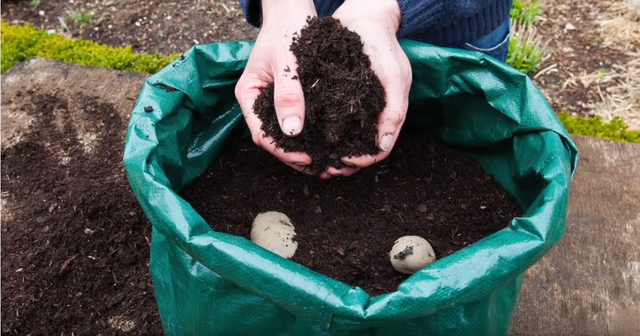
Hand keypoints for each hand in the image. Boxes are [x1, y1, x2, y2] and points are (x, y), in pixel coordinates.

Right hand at [235, 0, 316, 172]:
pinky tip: (330, 145)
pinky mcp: (290, 100)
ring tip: (328, 163)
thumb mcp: (288, 61)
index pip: (261, 134)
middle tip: (324, 168)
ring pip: (287, 135)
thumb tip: (292, 131)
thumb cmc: (287, 30)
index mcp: (249, 95)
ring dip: (305, 150)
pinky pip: (299, 124)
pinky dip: (312, 136)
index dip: (283, 152)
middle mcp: (259, 103)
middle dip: (296, 157)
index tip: (307, 159)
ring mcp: (273, 102)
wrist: (293, 11)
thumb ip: (288, 94)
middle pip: (274, 140)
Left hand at [321, 0, 411, 178]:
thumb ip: (394, 110)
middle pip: (359, 151)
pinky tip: (306, 138)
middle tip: (323, 168)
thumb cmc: (382, 45)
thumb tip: (382, 146)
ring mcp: (357, 107)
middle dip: (342, 163)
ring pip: (345, 141)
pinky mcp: (341, 99)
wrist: (364, 17)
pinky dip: (322, 135)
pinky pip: (333, 125)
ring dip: (330, 153)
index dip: (362, 160)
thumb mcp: (392, 75)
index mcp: (390, 113)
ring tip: (312, 159)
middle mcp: (373, 114)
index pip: (378, 150)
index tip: (343, 163)